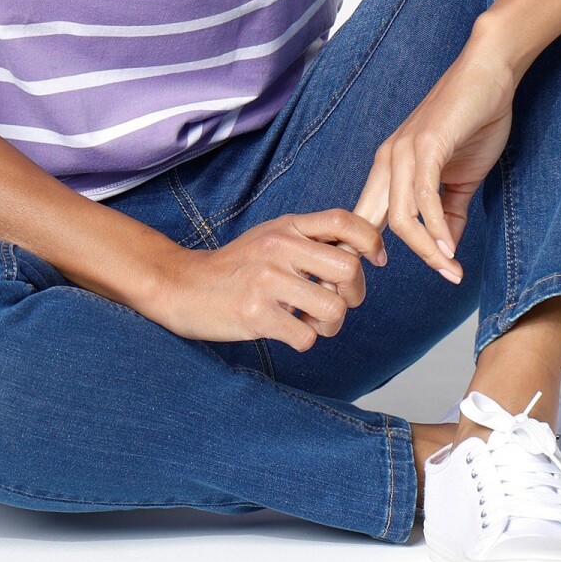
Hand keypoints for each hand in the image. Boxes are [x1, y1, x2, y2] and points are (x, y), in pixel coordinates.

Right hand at [153, 209, 386, 350]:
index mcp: (287, 226)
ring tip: (309, 321)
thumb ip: (310, 240)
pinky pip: (306, 337)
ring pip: (333, 310)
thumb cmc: (236, 266)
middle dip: (354, 295)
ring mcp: (267, 281)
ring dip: (329, 325)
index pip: (344, 221)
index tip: (377, 260)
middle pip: (349, 271)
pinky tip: (285, 330)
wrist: (183, 286)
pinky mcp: (256, 314)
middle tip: (336, 302)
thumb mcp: (272, 238)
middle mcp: (279, 248)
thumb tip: (362, 254)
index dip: (372, 241)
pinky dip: (302, 340)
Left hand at [349, 19, 519, 283]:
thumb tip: (447, 254)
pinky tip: (450, 248)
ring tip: (448, 271)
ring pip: (397, 216)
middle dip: (364, 261)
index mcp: (389, 168)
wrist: (489, 73)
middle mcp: (388, 160)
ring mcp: (404, 151)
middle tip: (369, 293)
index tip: (367, 286)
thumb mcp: (461, 178)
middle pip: (368, 222)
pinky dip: (435, 227)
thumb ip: (450, 215)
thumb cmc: (475, 120)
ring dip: (424, 251)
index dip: (361, 253)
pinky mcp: (427, 145)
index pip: (364, 217)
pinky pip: (423, 196)